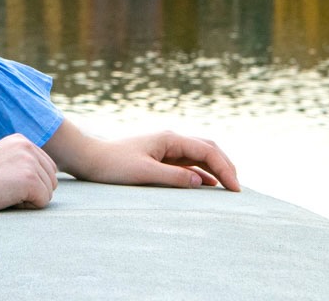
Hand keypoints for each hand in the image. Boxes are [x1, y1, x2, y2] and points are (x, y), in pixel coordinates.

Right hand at [0, 134, 57, 220]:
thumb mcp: (1, 162)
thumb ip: (21, 163)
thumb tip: (49, 179)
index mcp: (21, 139)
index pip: (47, 167)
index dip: (29, 183)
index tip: (4, 181)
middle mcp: (28, 145)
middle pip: (52, 179)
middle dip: (33, 191)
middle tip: (4, 189)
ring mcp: (29, 161)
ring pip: (49, 191)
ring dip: (29, 199)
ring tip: (4, 193)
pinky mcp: (29, 179)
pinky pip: (43, 202)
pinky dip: (27, 207)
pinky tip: (6, 199)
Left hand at [43, 119, 240, 191]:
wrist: (91, 158)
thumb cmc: (113, 165)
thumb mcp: (144, 173)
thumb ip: (173, 177)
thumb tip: (201, 182)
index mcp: (170, 139)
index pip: (207, 151)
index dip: (225, 169)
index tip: (235, 189)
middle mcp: (171, 140)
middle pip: (208, 148)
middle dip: (226, 166)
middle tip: (237, 190)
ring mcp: (167, 148)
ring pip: (200, 155)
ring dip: (216, 168)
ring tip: (230, 188)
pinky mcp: (161, 157)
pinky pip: (189, 163)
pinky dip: (203, 172)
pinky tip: (209, 185)